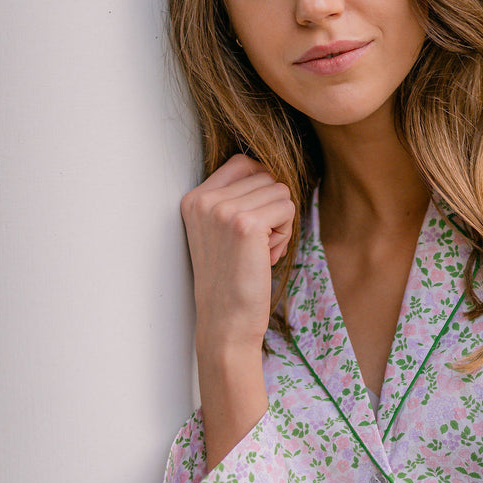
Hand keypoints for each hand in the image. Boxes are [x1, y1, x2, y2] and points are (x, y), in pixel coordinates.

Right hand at [181, 154, 294, 354]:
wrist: (225, 321)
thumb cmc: (231, 279)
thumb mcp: (220, 230)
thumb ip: (236, 199)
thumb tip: (273, 170)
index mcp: (194, 199)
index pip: (242, 162)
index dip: (261, 185)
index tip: (258, 219)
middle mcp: (204, 200)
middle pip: (265, 175)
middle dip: (272, 208)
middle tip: (257, 244)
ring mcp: (223, 210)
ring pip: (280, 191)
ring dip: (280, 222)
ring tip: (260, 251)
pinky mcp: (246, 224)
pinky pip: (287, 208)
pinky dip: (285, 233)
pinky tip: (267, 256)